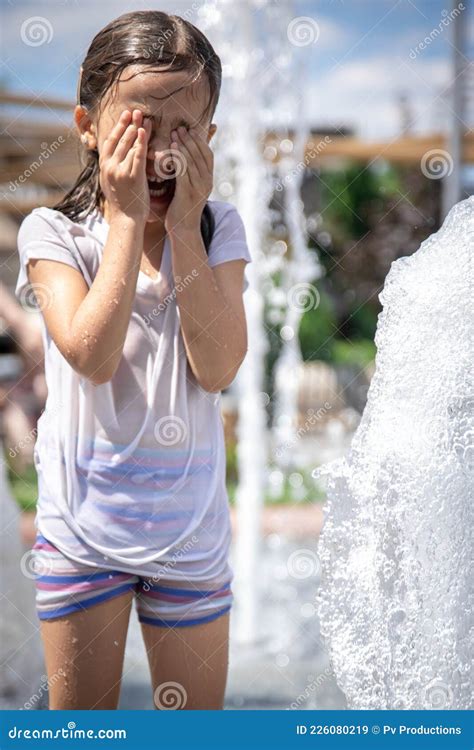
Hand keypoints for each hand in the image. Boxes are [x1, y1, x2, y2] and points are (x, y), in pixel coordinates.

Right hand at [99, 109, 151, 223]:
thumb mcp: (110, 184)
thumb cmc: (122, 204)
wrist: (126, 221)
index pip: (110, 141)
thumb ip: (112, 168)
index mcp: (104, 167)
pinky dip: (142, 142)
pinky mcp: (132, 177)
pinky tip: (145, 131)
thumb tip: (114, 157)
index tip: (125, 116)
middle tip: (136, 111)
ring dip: (137, 129)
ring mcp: (120, 171)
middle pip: (119, 139)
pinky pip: (138, 155)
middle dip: (128, 123)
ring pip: (129, 145)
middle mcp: (110, 167)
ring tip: (144, 118)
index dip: (118, 127)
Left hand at [165, 126, 213, 233]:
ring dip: (183, 145)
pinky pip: (184, 171)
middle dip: (190, 139)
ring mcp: (198, 188)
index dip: (200, 140)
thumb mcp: (190, 187)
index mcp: (209, 180)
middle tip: (180, 128)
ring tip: (175, 133)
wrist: (183, 229)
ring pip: (192, 161)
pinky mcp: (188, 193)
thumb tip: (186, 158)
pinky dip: (179, 158)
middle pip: (200, 155)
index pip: (208, 155)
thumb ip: (190, 173)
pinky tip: (172, 148)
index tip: (190, 129)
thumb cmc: (183, 207)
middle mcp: (206, 182)